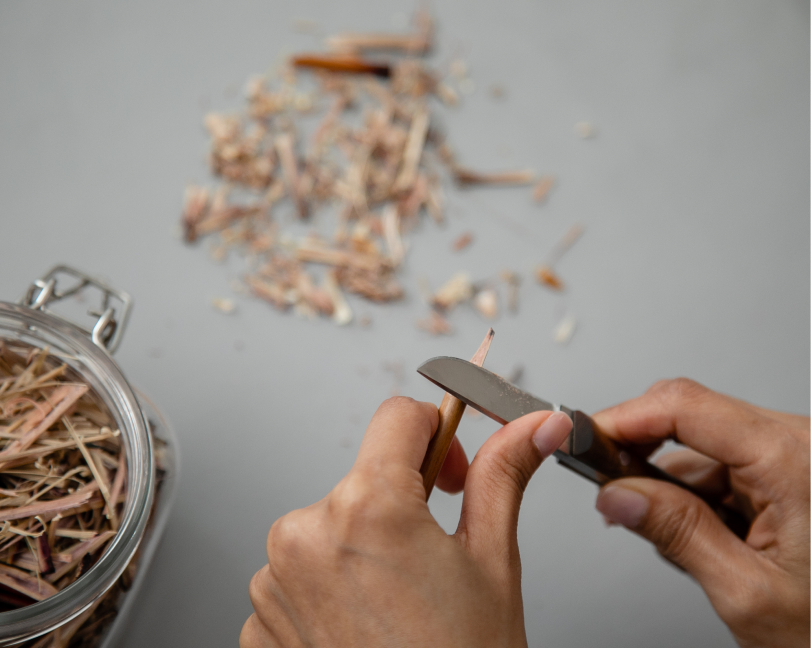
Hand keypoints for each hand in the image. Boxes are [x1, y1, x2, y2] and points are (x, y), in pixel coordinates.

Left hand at [240, 397, 571, 647]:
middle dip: (402, 501)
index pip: (397, 417)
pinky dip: (332, 589)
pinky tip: (365, 624)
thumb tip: (535, 427)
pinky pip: (299, 576)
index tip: (450, 468)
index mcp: (367, 507)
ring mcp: (273, 581)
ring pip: (330, 526)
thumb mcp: (492, 562)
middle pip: (364, 478)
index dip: (436, 433)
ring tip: (400, 600)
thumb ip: (504, 476)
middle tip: (434, 553)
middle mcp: (305, 535)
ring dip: (364, 546)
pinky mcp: (260, 620)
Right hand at [592, 379, 810, 647]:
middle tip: (613, 493)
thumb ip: (677, 534)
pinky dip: (698, 494)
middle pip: (690, 417)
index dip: (625, 418)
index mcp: (794, 461)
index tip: (586, 438)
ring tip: (675, 538)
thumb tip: (618, 496)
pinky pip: (722, 463)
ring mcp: (794, 455)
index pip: (686, 407)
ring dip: (672, 485)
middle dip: (643, 456)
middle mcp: (799, 444)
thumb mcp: (748, 592)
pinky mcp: (789, 470)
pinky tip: (702, 534)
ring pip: (701, 445)